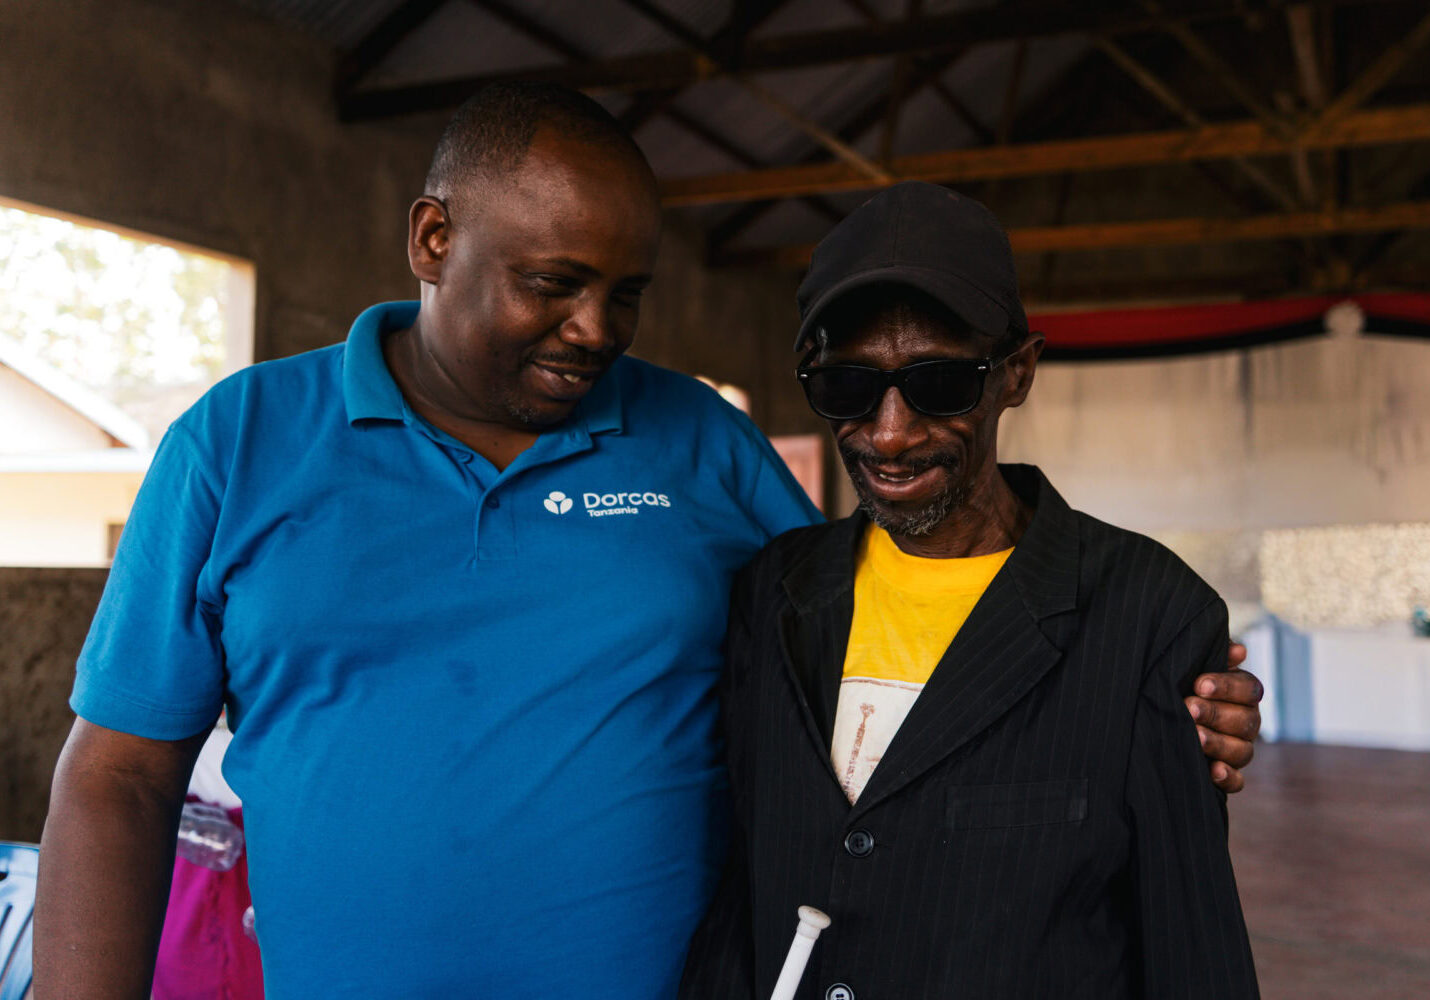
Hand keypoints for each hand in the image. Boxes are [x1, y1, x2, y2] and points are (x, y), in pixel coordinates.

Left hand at [1186, 642, 1262, 793]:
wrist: (1158, 714)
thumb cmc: (1179, 682)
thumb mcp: (1191, 666)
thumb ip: (1211, 655)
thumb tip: (1238, 651)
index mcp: (1242, 694)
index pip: (1249, 689)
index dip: (1228, 687)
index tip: (1199, 684)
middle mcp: (1246, 722)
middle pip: (1246, 720)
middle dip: (1217, 713)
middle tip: (1190, 707)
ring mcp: (1238, 749)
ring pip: (1242, 750)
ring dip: (1219, 743)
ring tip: (1196, 736)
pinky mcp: (1227, 774)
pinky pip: (1236, 782)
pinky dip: (1227, 778)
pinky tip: (1213, 770)